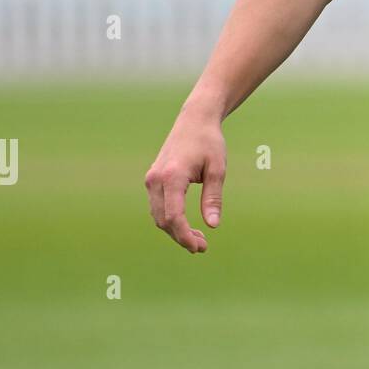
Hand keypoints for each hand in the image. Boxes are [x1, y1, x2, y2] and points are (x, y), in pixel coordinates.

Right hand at [145, 106, 227, 253]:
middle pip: (163, 220)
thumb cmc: (209, 142)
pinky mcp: (152, 179)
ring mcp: (151, 179)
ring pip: (158, 216)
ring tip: (199, 238)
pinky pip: (158, 207)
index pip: (173, 216)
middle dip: (181, 237)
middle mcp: (156, 179)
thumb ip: (213, 198)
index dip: (185, 236)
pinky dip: (170, 219)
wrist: (194, 120)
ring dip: (175, 231)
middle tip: (203, 247)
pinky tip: (187, 226)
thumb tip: (213, 225)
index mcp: (172, 176)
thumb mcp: (217, 169)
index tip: (199, 248)